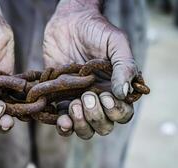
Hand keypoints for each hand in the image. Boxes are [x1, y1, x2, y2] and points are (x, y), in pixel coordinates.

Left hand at [43, 1, 136, 138]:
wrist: (68, 23)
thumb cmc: (96, 31)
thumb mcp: (116, 43)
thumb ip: (124, 66)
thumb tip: (124, 93)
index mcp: (116, 89)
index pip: (122, 113)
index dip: (115, 112)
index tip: (105, 97)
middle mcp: (98, 100)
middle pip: (103, 126)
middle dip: (95, 117)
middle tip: (86, 97)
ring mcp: (78, 101)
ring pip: (84, 129)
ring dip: (80, 124)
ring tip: (73, 105)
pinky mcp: (60, 99)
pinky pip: (62, 122)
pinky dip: (63, 125)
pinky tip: (61, 118)